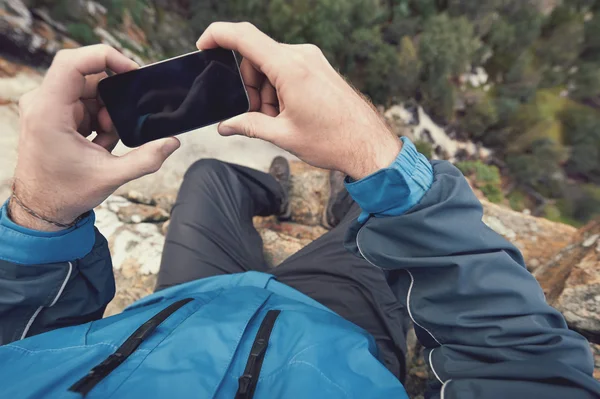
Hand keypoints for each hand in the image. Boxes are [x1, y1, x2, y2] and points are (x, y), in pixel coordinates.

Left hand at [11, 45, 179, 230]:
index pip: (72, 62)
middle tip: (118, 127)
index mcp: (49, 112)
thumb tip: (172, 142)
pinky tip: (97, 144)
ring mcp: (44, 108)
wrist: (40, 209)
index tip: (130, 71)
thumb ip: (146, 158)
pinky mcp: (50, 115)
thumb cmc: (64, 193)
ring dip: (104, 113)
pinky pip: (80, 103)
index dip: (105, 57)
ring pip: (86, 91)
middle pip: (86, 78)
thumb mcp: (110, 176)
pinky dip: (96, 120)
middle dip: (111, 100)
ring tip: (105, 142)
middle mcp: (42, 104)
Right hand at [196, 22, 401, 180]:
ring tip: (277, 119)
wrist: (368, 145)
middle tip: (256, 114)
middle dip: (247, 83)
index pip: (244, 36)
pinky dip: (278, 87)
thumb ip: (248, 126)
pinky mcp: (318, 67)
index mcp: (290, 68)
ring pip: (270, 64)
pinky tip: (287, 112)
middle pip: (255, 56)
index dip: (217, 35)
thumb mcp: (283, 135)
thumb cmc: (332, 140)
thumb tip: (225, 126)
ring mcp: (312, 59)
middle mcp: (301, 56)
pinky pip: (287, 69)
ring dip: (264, 89)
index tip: (203, 46)